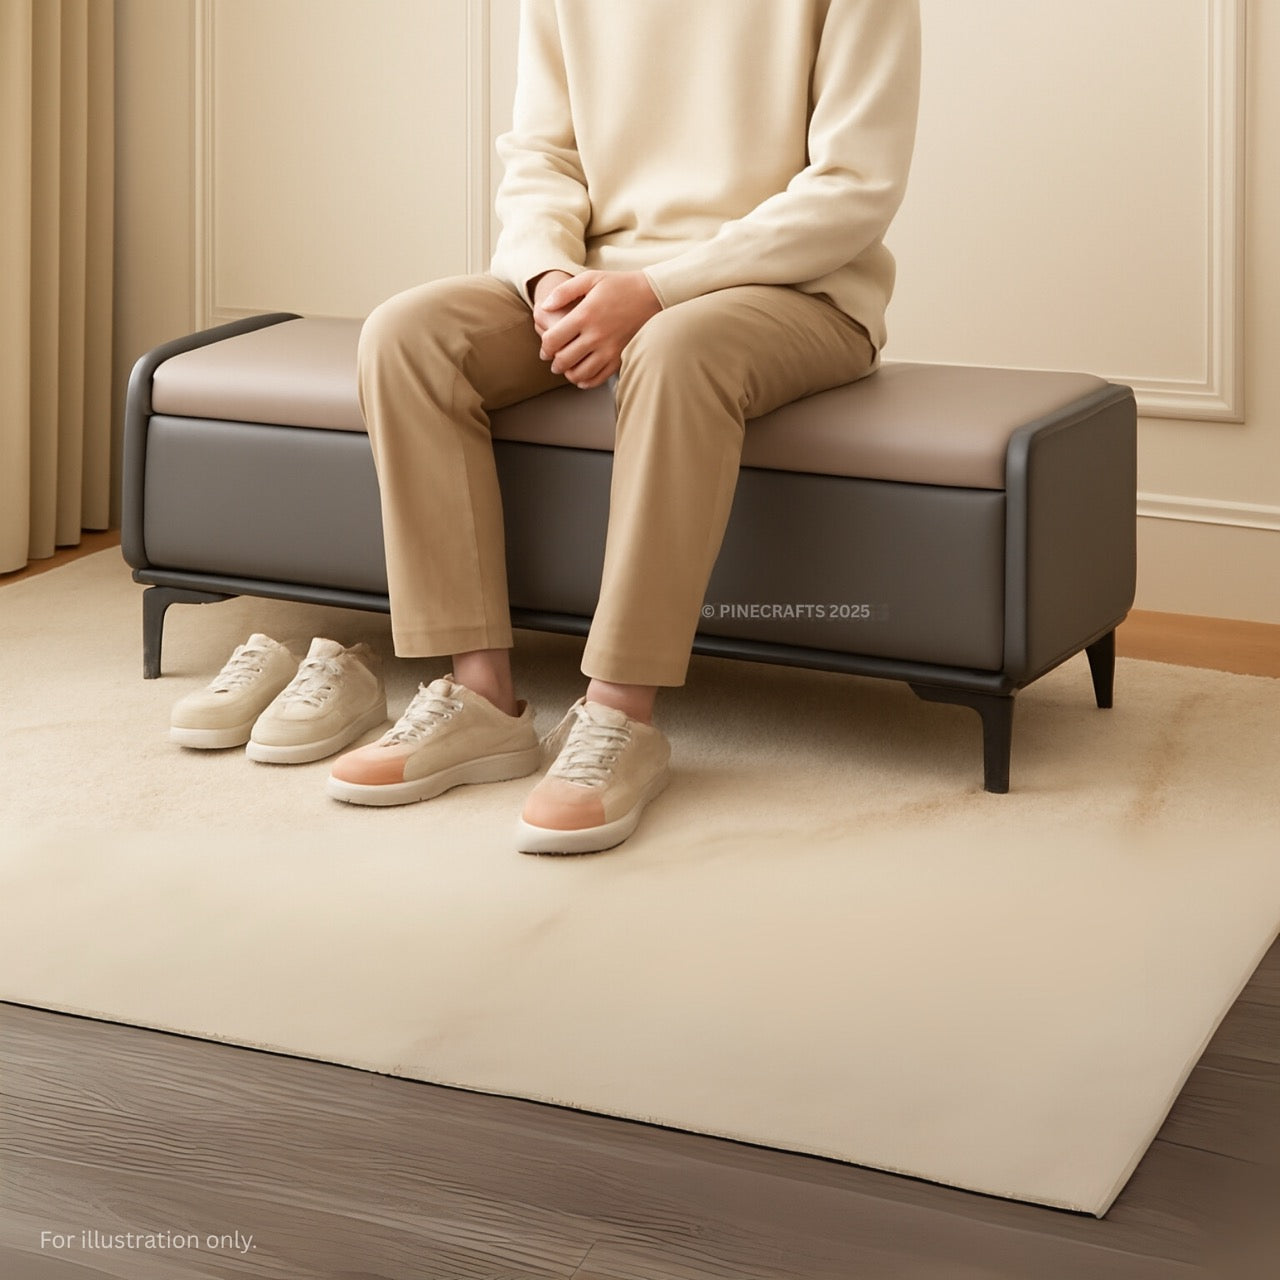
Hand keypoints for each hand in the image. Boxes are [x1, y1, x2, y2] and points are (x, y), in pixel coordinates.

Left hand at [537, 270, 661, 388]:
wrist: (651, 295)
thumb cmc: (619, 285)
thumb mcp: (590, 279)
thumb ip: (564, 292)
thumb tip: (544, 307)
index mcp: (585, 315)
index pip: (553, 340)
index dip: (545, 347)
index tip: (545, 348)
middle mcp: (596, 335)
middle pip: (564, 360)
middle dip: (554, 363)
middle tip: (552, 361)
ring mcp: (609, 349)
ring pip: (580, 373)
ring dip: (568, 374)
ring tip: (566, 369)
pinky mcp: (620, 357)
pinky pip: (599, 378)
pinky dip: (586, 381)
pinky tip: (582, 377)